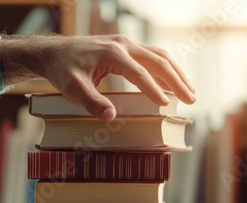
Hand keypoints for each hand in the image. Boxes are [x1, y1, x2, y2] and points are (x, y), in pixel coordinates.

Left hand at [0, 34, 195, 120]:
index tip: (167, 106)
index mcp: (113, 53)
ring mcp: (125, 42)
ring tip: (190, 90)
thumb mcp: (72, 88)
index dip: (154, 91)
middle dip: (177, 80)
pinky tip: (171, 80)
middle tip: (192, 99)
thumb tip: (111, 117)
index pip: (140, 74)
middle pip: (158, 60)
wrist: (54, 52)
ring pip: (159, 55)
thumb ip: (92, 102)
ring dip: (176, 72)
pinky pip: (151, 54)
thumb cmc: (63, 70)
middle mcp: (124, 44)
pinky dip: (165, 67)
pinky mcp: (124, 45)